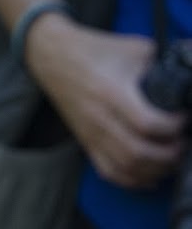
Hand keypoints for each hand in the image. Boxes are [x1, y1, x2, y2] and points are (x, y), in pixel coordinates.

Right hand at [28, 17, 185, 188]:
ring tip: (171, 156)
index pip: (147, 123)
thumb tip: (189, 71)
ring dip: (156, 169)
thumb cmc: (93, 49)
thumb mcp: (133, 47)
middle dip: (169, 153)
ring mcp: (91, 132)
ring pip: (127, 167)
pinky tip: (151, 176)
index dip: (173, 126)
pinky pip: (110, 172)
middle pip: (138, 152)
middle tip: (181, 141)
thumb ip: (163, 61)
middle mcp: (100, 117)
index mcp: (111, 93)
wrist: (51, 55)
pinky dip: (133, 180)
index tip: (183, 116)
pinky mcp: (86, 141)